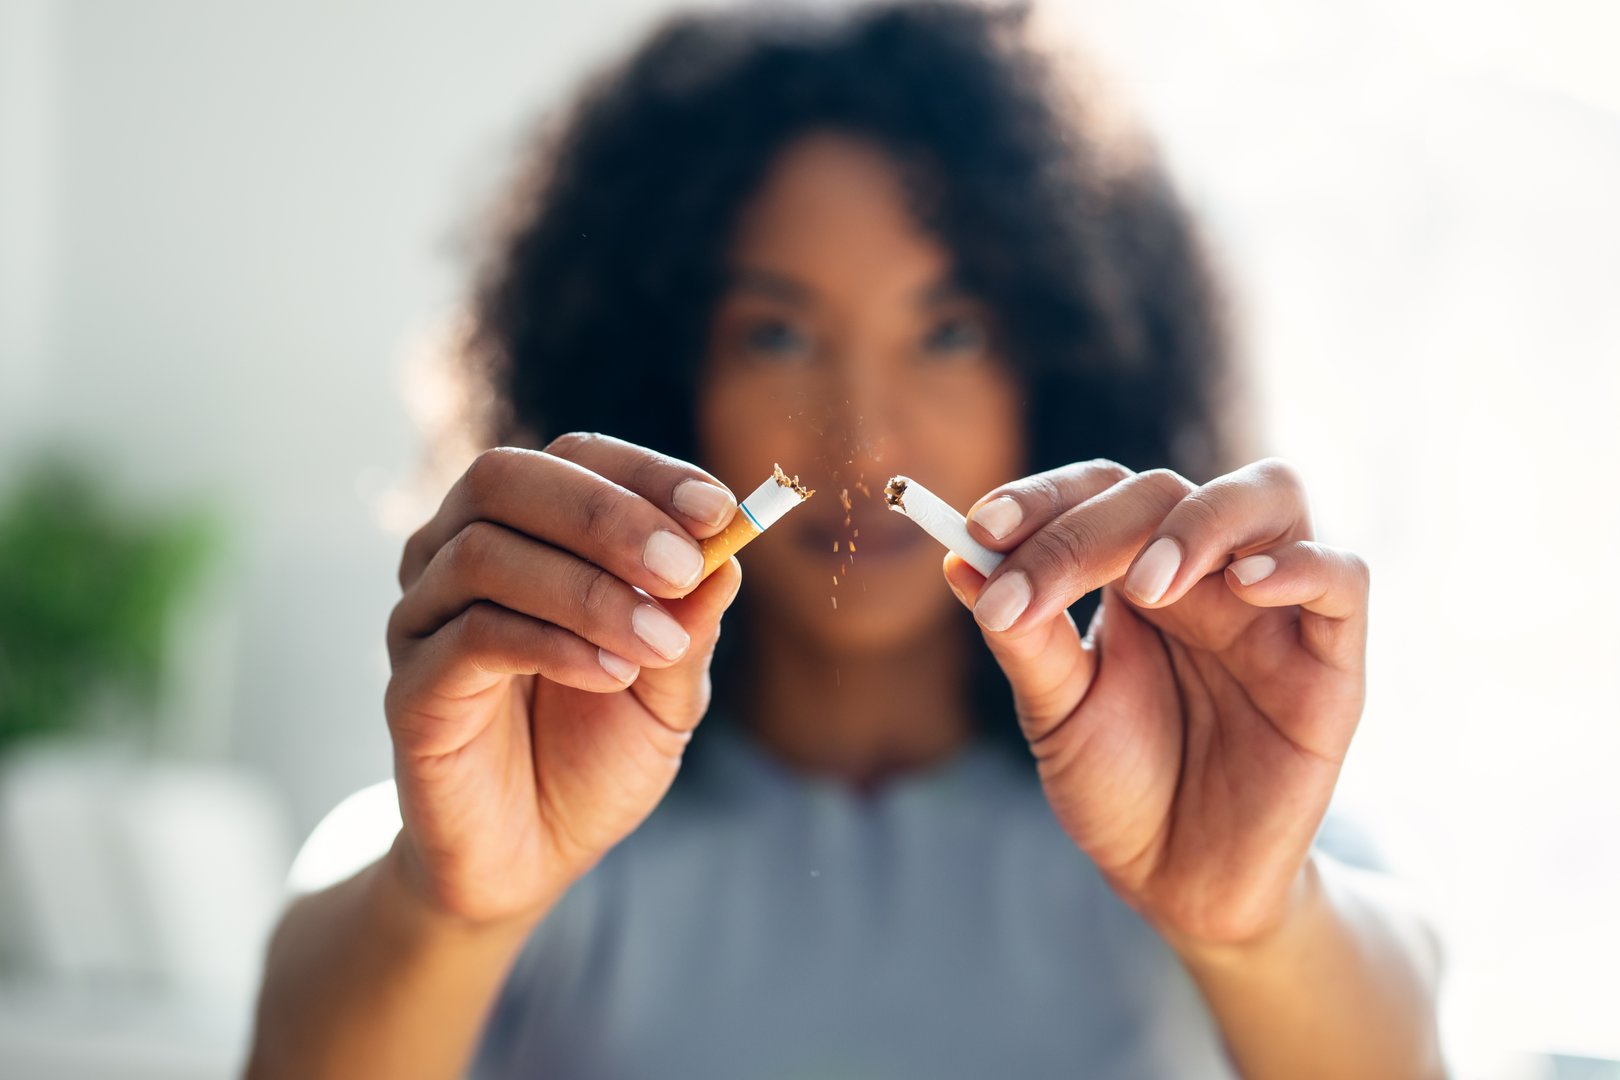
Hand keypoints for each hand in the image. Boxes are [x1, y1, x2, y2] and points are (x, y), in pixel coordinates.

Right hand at [384, 435, 741, 924]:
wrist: (531, 858)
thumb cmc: (595, 756)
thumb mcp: (668, 692)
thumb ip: (689, 625)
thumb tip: (728, 554)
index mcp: (528, 533)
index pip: (575, 458)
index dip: (646, 475)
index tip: (719, 511)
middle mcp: (458, 554)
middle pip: (506, 478)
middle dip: (607, 515)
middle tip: (683, 567)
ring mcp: (424, 617)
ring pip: (485, 551)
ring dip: (589, 591)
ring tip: (659, 646)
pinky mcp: (410, 686)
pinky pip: (472, 636)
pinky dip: (553, 644)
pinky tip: (611, 675)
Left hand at [944, 458, 1367, 948]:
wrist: (1177, 882)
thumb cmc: (1118, 785)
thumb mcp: (1057, 712)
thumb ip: (1023, 638)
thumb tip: (959, 559)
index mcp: (1135, 571)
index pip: (1098, 492)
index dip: (1043, 499)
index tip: (981, 528)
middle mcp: (1206, 572)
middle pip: (1164, 491)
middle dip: (1089, 529)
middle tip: (1034, 589)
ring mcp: (1272, 608)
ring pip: (1271, 495)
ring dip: (1201, 522)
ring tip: (1148, 582)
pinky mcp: (1331, 662)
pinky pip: (1344, 578)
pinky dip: (1301, 565)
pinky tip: (1243, 586)